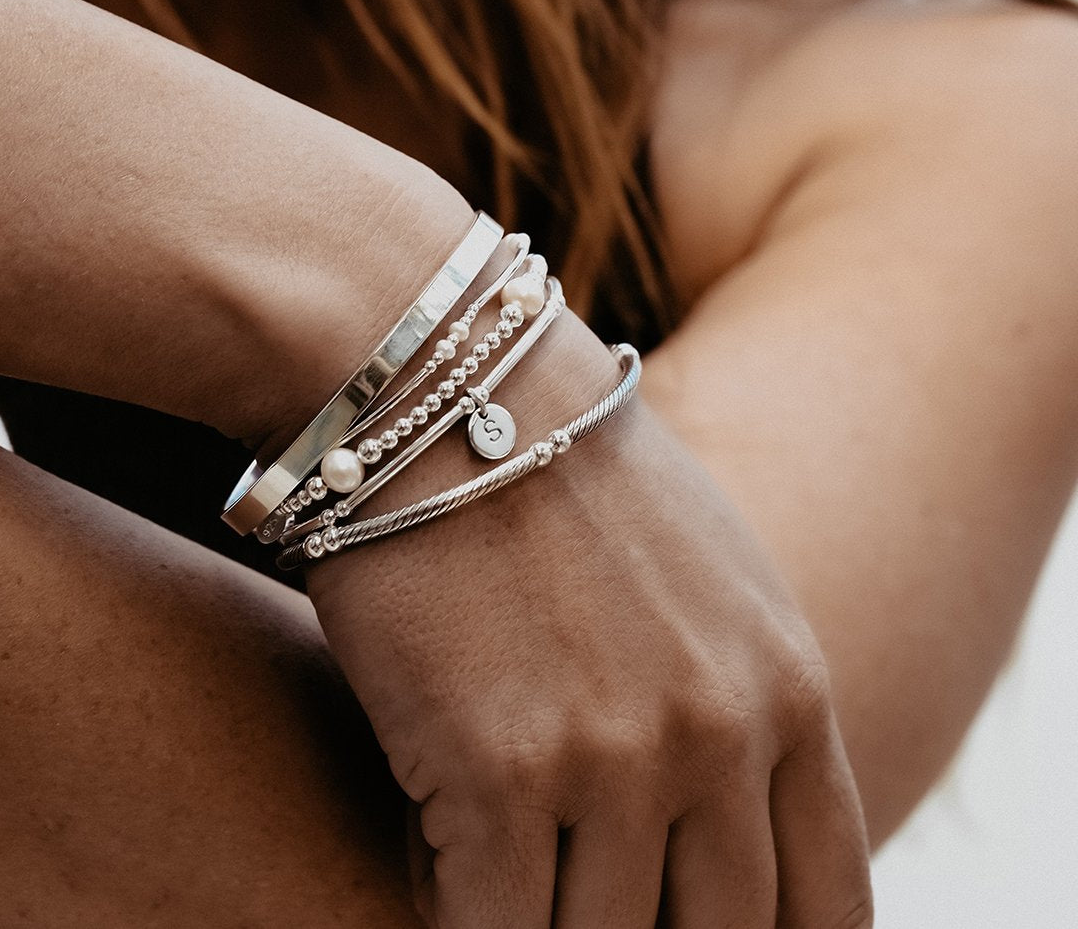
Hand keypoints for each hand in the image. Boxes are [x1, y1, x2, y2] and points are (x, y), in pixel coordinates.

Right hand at [306, 317, 871, 928]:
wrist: (447, 388)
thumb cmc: (565, 472)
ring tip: (498, 843)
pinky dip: (454, 903)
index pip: (829, 904)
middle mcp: (721, 733)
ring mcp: (613, 755)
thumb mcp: (712, 573)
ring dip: (541, 919)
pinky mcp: (495, 767)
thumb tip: (741, 821)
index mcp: (790, 687)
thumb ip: (750, 699)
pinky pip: (489, 926)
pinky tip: (432, 831)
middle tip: (581, 897)